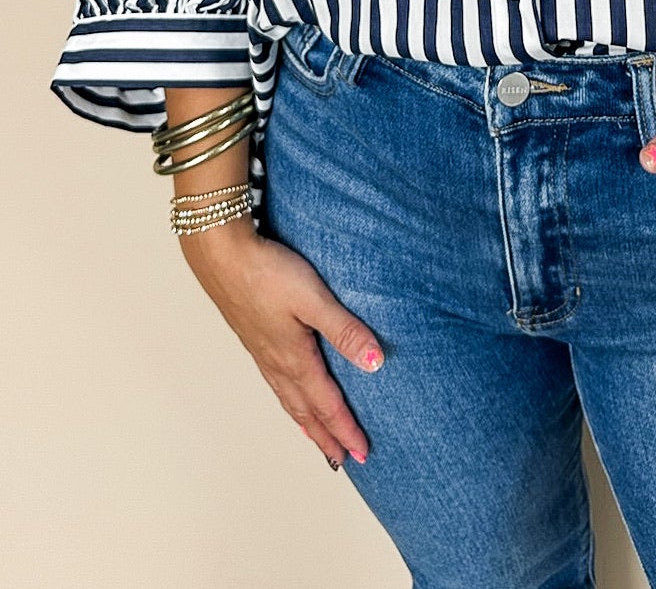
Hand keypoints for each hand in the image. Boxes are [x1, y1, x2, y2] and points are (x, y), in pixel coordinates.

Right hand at [179, 220, 384, 467]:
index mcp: (294, 358)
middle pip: (306, 411)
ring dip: (307, 422)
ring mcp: (263, 352)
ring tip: (318, 438)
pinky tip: (290, 392)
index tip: (363, 454)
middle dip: (326, 436)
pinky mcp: (254, 338)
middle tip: (343, 460)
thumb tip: (374, 363)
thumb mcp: (313, 299)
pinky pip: (277, 383)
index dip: (346, 430)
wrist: (221, 255)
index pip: (327, 404)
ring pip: (289, 399)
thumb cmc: (267, 272)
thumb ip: (344, 329)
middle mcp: (277, 363)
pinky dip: (290, 400)